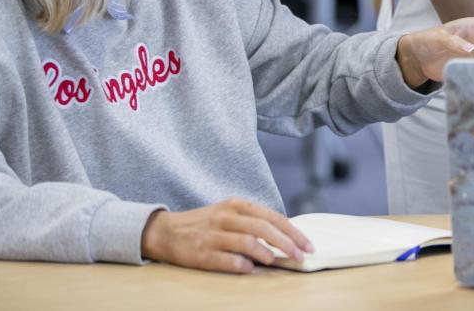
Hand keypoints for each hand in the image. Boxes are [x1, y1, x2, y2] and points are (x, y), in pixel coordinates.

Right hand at [140, 197, 313, 272]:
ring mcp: (213, 235)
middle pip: (264, 228)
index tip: (308, 245)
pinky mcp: (202, 253)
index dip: (293, 232)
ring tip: (276, 261)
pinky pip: (228, 260)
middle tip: (301, 256)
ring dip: (266, 253)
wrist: (165, 231)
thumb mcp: (230, 214)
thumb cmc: (205, 224)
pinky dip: (243, 265)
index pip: (272, 217)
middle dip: (287, 243)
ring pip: (247, 242)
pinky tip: (250, 268)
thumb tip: (285, 238)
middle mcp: (226, 217)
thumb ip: (253, 222)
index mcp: (237, 205)